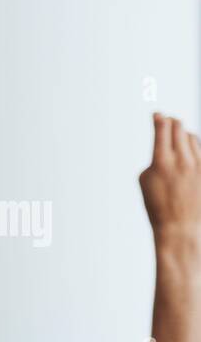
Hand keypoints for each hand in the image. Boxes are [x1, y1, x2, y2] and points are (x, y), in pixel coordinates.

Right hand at [140, 113, 200, 258]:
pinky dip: (193, 145)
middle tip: (166, 121)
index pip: (163, 128)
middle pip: (179, 127)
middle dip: (171, 121)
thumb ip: (153, 158)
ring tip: (176, 137)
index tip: (156, 115)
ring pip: (192, 136)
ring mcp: (197, 164)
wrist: (180, 226)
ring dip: (183, 133)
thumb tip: (163, 146)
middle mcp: (182, 159)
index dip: (158, 118)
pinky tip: (188, 148)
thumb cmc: (158, 206)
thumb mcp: (145, 181)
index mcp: (161, 162)